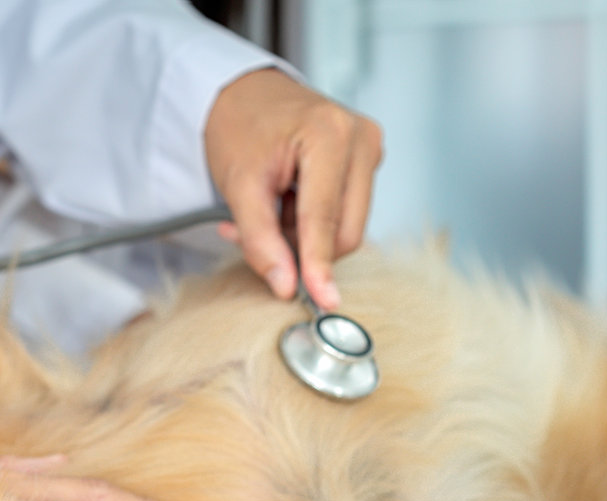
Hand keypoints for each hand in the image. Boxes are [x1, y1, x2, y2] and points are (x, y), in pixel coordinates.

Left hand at [204, 68, 383, 311]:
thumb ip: (260, 240)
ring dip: (304, 236)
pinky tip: (283, 206)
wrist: (242, 93)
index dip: (318, 264)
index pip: (325, 218)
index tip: (322, 301)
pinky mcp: (366, 159)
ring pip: (347, 227)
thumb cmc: (238, 127)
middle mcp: (361, 137)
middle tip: (257, 236)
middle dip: (303, 248)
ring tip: (268, 212)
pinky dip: (311, 223)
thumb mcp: (237, 186)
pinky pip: (345, 212)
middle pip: (345, 230)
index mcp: (329, 134)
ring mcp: (369, 147)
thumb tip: (287, 287)